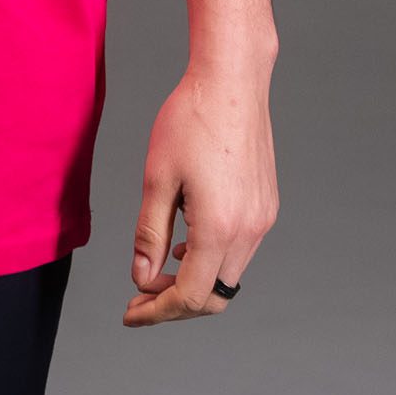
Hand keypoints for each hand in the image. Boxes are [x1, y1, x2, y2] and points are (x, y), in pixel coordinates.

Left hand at [123, 58, 278, 326]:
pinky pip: (240, 250)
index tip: (129, 313)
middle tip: (139, 294)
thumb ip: (149, 233)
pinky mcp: (266, 205)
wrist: (233, 81)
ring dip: (194, 280)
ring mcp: (263, 219)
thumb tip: (141, 277)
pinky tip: (187, 238)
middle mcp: (249, 232)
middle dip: (174, 303)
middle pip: (214, 295)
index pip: (189, 296)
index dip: (156, 311)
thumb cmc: (191, 120)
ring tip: (158, 267)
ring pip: (229, 275)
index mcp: (220, 229)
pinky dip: (212, 258)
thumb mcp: (158, 177)